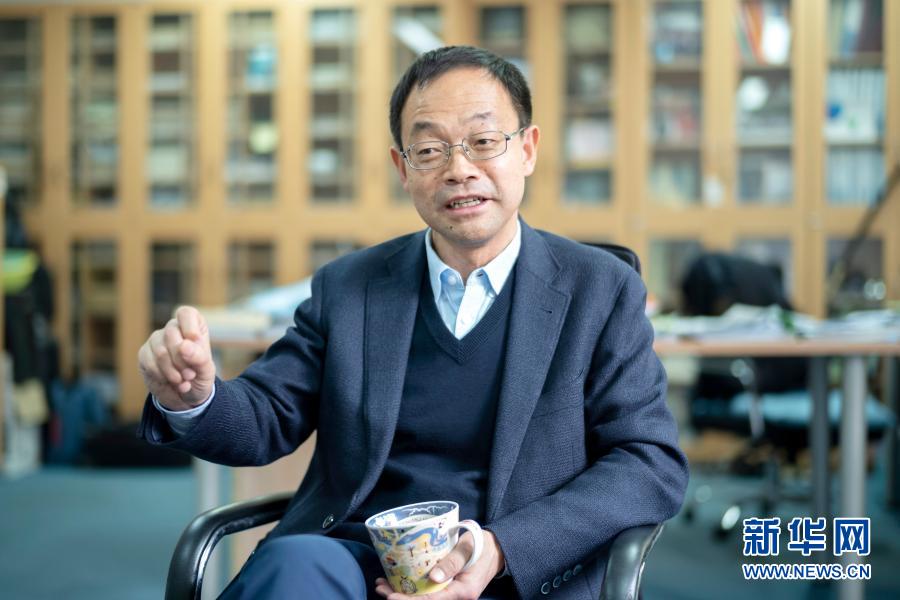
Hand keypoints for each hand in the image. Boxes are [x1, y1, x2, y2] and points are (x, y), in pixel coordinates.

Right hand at [138, 306, 215, 410]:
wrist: (185, 396)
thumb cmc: (199, 378)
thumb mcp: (206, 370)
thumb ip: (199, 357)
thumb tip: (184, 346)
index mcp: (193, 326)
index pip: (186, 313)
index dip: (189, 326)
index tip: (195, 341)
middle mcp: (173, 329)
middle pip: (171, 333)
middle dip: (182, 359)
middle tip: (190, 375)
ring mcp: (156, 340)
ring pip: (160, 351)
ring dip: (173, 371)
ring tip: (184, 382)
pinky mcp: (144, 354)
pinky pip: (150, 363)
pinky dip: (162, 376)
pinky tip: (171, 382)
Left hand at [374, 530, 504, 599]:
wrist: (496, 550)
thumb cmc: (482, 545)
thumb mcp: (469, 548)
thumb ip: (453, 561)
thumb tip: (434, 577)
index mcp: (463, 591)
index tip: (391, 596)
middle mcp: (457, 598)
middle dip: (400, 598)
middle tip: (379, 587)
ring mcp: (452, 594)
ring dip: (403, 594)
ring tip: (382, 584)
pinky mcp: (448, 589)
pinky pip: (427, 593)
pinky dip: (411, 589)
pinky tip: (396, 581)